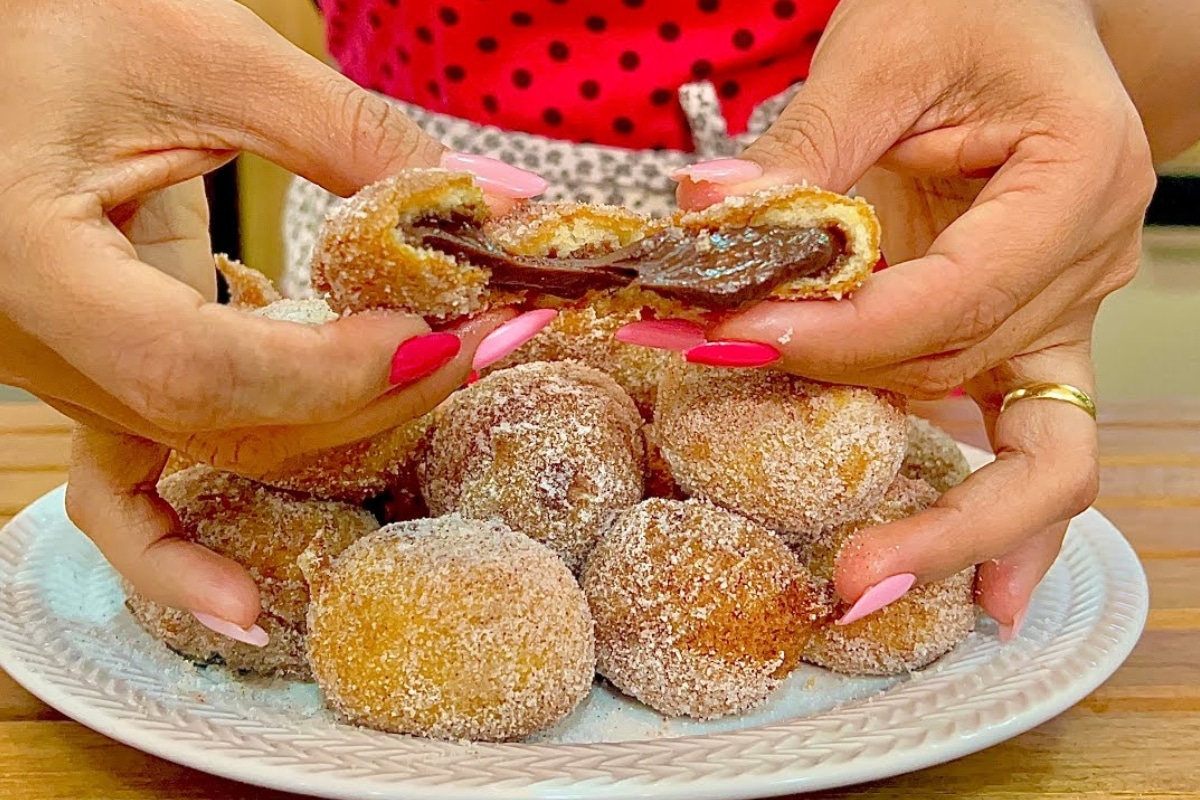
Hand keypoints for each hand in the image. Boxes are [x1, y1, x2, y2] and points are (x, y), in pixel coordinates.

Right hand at [0, 0, 545, 635]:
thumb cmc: (48, 23)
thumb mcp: (198, 56)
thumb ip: (351, 136)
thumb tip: (500, 202)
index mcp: (25, 261)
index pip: (192, 364)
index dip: (333, 369)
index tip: (446, 329)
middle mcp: (28, 345)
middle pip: (221, 421)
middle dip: (372, 390)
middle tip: (486, 332)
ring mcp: (52, 374)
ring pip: (208, 449)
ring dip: (339, 425)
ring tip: (444, 374)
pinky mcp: (86, 372)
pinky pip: (122, 492)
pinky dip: (180, 553)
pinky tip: (246, 608)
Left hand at [661, 0, 1151, 630]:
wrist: (1023, 14)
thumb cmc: (971, 9)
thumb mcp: (883, 48)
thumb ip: (801, 143)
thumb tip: (705, 215)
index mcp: (1075, 177)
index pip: (959, 293)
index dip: (851, 337)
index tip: (749, 345)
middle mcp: (1087, 258)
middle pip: (980, 375)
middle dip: (883, 453)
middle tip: (832, 562)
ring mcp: (1066, 309)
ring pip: (1028, 439)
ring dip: (953, 518)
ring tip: (880, 590)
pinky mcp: (1026, 335)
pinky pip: (1040, 441)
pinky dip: (1015, 519)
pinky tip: (996, 596)